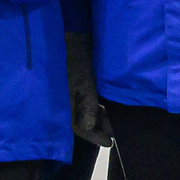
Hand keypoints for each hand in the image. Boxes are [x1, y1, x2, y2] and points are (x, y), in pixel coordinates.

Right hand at [66, 31, 111, 148]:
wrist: (74, 37)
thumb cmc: (77, 59)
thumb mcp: (82, 82)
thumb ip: (86, 105)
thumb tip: (88, 128)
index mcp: (64, 103)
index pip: (78, 127)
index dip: (93, 136)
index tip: (109, 142)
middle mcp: (67, 102)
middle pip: (83, 122)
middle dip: (99, 128)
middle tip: (115, 134)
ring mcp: (74, 95)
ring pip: (88, 112)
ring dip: (101, 118)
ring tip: (116, 122)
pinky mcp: (81, 87)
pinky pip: (90, 102)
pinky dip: (99, 107)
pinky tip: (109, 108)